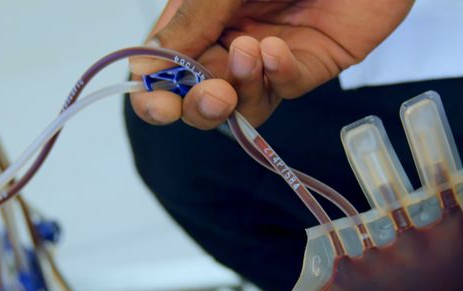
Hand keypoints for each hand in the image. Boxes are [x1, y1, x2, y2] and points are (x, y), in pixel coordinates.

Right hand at [130, 0, 415, 128]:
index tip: (159, 104)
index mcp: (199, 13)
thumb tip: (149, 65)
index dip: (155, 91)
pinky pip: (286, 86)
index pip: (163, 65)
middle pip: (198, 96)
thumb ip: (191, 19)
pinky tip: (275, 50)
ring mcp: (270, 54)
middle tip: (213, 96)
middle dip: (198, 104)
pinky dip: (278, 74)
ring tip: (251, 53)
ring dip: (241, 90)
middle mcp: (229, 37)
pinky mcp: (312, 62)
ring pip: (243, 103)